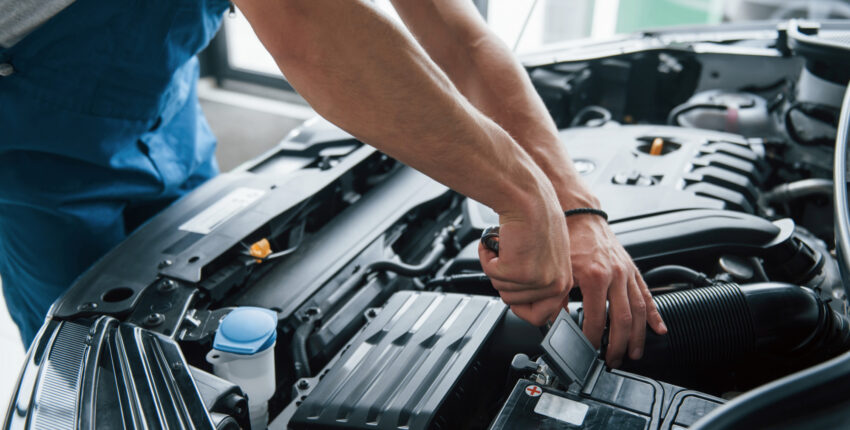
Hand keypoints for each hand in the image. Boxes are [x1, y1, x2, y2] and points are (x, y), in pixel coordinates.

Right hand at [478, 201, 572, 325]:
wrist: (527, 198)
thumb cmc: (536, 220)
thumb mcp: (548, 258)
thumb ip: (542, 282)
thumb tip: (528, 303)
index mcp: (564, 283)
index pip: (541, 317)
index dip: (522, 306)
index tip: (515, 294)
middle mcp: (555, 285)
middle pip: (514, 303)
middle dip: (505, 281)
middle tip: (512, 258)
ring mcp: (537, 280)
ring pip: (501, 289)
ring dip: (497, 267)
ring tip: (509, 247)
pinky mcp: (518, 271)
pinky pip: (491, 274)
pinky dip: (488, 257)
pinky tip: (500, 242)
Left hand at [566, 214, 666, 367]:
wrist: (581, 214)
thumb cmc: (568, 238)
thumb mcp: (559, 269)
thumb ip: (556, 297)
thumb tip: (553, 321)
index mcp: (595, 276)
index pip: (597, 318)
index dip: (593, 338)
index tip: (588, 349)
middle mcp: (615, 275)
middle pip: (622, 319)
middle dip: (619, 344)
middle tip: (613, 360)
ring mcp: (627, 272)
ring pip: (638, 310)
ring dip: (638, 335)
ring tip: (635, 353)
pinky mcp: (633, 269)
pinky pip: (646, 294)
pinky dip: (654, 314)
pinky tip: (659, 329)